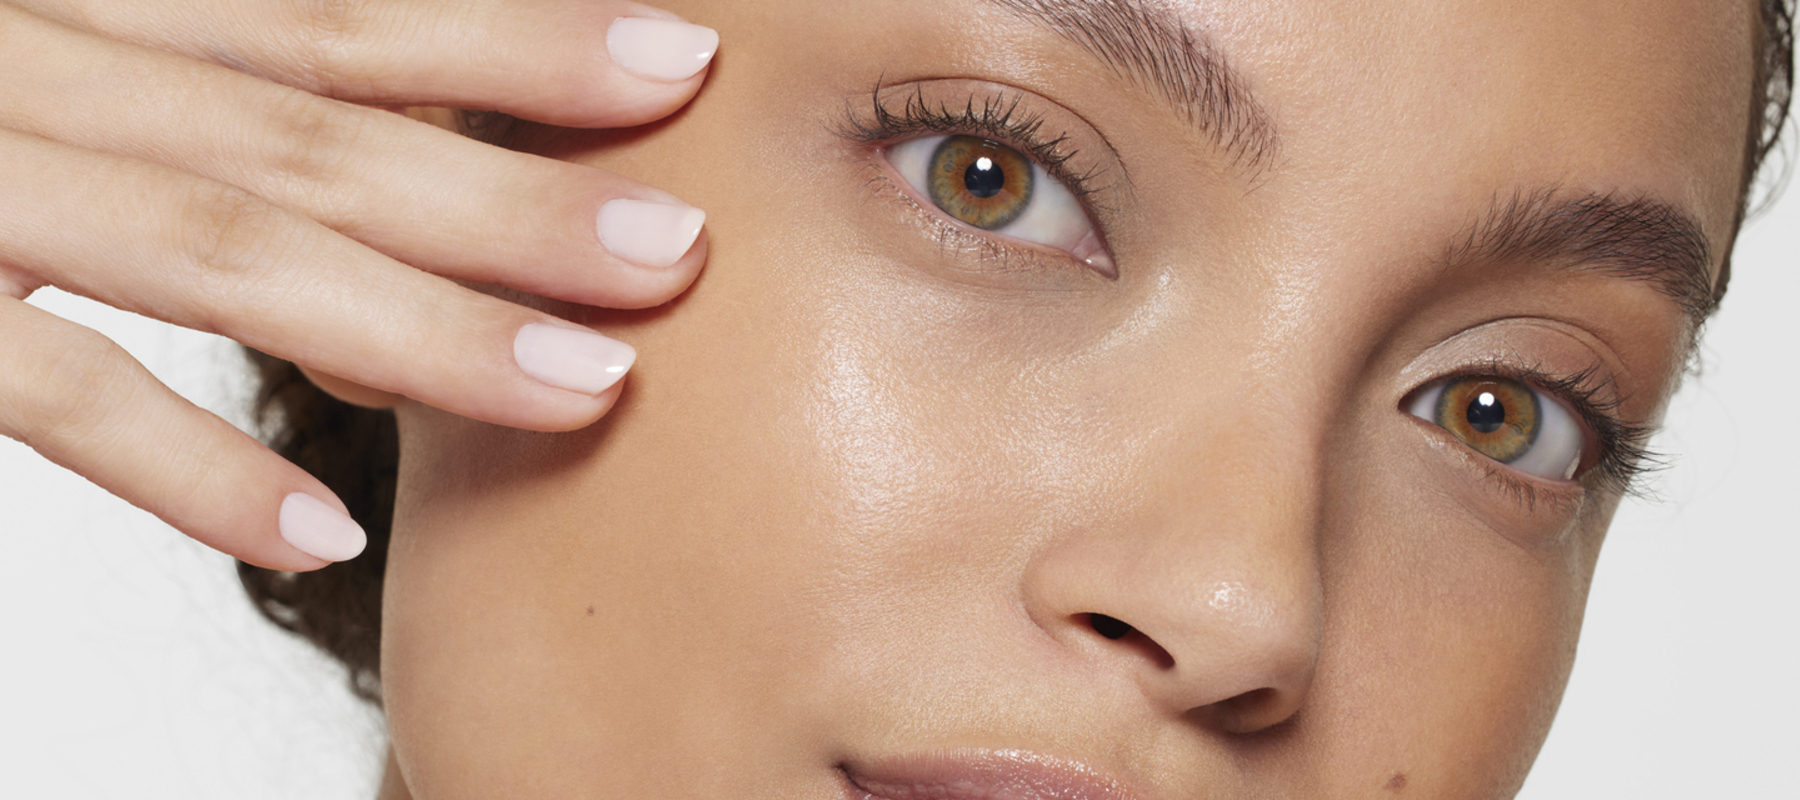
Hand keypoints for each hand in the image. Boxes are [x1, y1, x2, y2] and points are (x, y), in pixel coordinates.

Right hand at [0, 0, 716, 568]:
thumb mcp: (51, 79)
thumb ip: (193, 106)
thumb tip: (393, 168)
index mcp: (86, 14)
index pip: (324, 21)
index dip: (510, 43)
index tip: (676, 65)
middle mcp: (33, 71)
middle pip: (307, 135)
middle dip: (509, 198)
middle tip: (677, 247)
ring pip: (220, 250)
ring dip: (418, 324)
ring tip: (584, 386)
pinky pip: (58, 391)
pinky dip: (191, 467)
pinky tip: (326, 534)